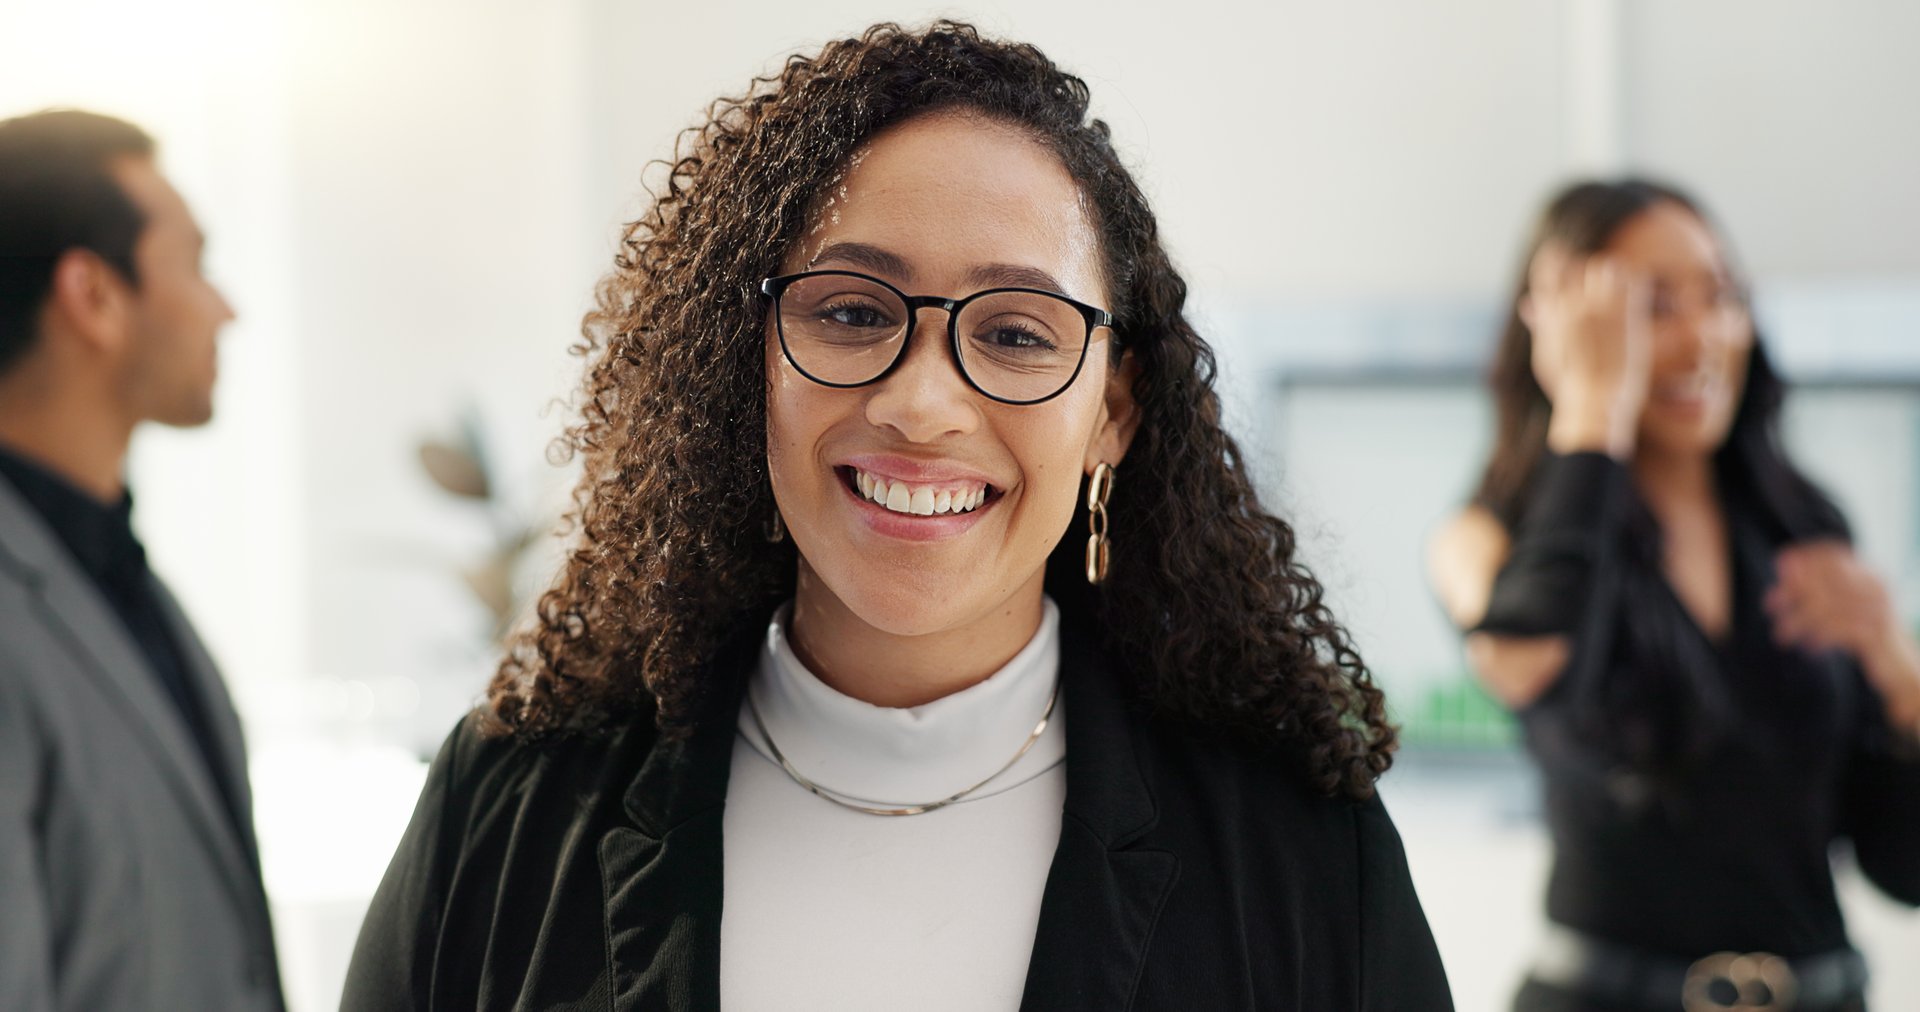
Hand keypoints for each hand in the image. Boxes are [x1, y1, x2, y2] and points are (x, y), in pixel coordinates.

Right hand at [1523, 244, 1652, 458]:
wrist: (1594, 403)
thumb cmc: (1567, 385)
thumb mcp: (1545, 354)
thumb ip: (1540, 322)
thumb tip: (1527, 303)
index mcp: (1548, 314)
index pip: (1546, 271)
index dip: (1553, 258)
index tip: (1557, 252)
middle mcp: (1570, 305)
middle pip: (1579, 267)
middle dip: (1586, 275)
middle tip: (1596, 292)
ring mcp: (1598, 307)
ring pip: (1604, 267)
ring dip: (1609, 276)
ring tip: (1614, 294)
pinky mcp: (1624, 313)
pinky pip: (1632, 279)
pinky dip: (1633, 283)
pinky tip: (1633, 297)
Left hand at [1768, 540, 1919, 729]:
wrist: (1900, 667)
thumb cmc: (1864, 633)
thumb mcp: (1842, 607)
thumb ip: (1817, 588)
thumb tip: (1783, 567)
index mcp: (1871, 575)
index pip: (1836, 553)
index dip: (1807, 555)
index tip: (1780, 561)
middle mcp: (1878, 587)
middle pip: (1827, 580)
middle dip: (1795, 590)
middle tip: (1769, 604)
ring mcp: (1881, 609)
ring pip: (1829, 607)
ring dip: (1799, 621)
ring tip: (1780, 634)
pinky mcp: (1880, 634)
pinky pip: (1840, 630)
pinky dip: (1820, 637)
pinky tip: (1807, 647)